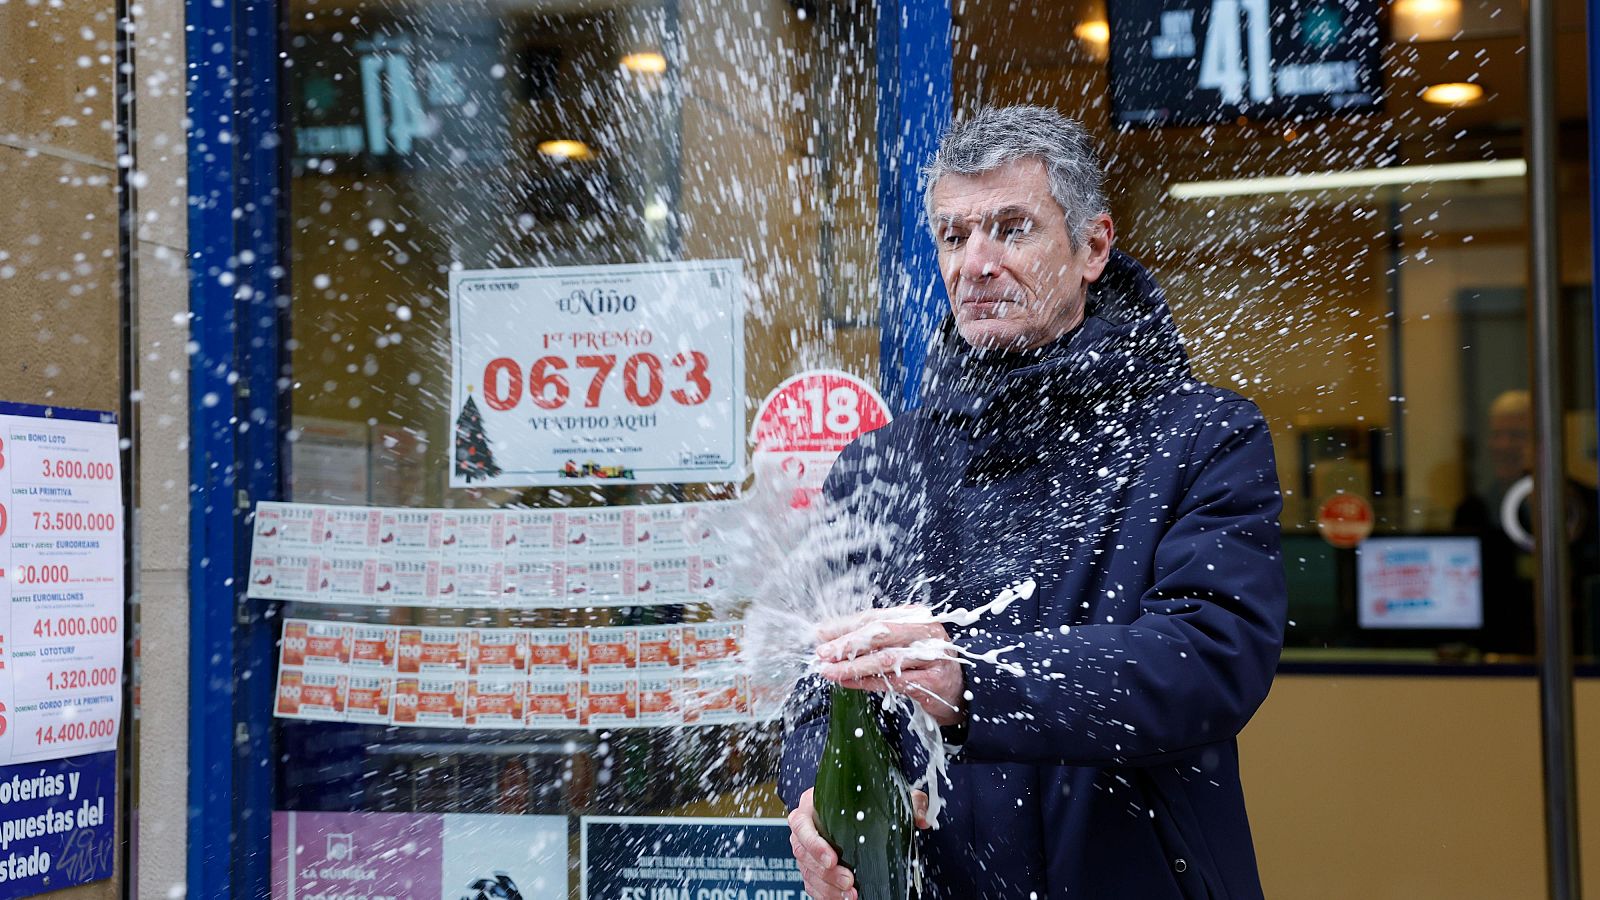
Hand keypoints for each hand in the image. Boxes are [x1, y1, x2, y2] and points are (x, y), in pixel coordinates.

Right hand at [788, 787, 932, 899]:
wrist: (862, 810)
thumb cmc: (868, 800)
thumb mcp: (891, 795)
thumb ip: (909, 801)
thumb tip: (922, 819)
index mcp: (813, 805)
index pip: (801, 823)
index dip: (813, 843)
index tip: (832, 858)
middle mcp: (807, 828)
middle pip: (803, 853)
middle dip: (826, 873)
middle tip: (848, 881)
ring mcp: (808, 850)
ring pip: (808, 873)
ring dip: (828, 887)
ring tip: (850, 894)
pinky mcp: (813, 867)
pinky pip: (812, 885)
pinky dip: (826, 895)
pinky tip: (843, 898)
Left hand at [815, 608, 965, 726]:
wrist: (960, 691)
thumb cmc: (924, 665)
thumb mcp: (900, 645)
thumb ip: (870, 638)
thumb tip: (827, 634)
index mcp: (915, 616)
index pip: (874, 616)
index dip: (845, 625)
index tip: (819, 634)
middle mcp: (926, 631)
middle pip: (880, 633)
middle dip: (847, 643)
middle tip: (822, 652)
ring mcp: (932, 655)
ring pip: (885, 658)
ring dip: (853, 666)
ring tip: (829, 671)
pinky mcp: (934, 680)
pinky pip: (894, 681)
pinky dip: (868, 682)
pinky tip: (848, 683)